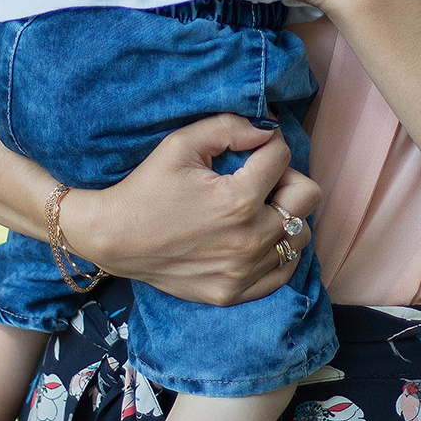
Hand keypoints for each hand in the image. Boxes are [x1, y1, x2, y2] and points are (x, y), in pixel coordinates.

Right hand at [58, 114, 321, 304]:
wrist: (113, 238)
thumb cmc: (146, 187)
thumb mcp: (181, 143)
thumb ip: (230, 127)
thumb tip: (268, 129)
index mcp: (238, 200)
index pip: (282, 156)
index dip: (267, 143)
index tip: (250, 148)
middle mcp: (249, 239)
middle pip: (307, 197)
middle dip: (287, 179)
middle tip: (258, 179)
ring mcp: (245, 272)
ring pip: (301, 235)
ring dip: (285, 216)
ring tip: (254, 209)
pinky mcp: (236, 293)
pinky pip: (285, 270)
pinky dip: (277, 251)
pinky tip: (251, 237)